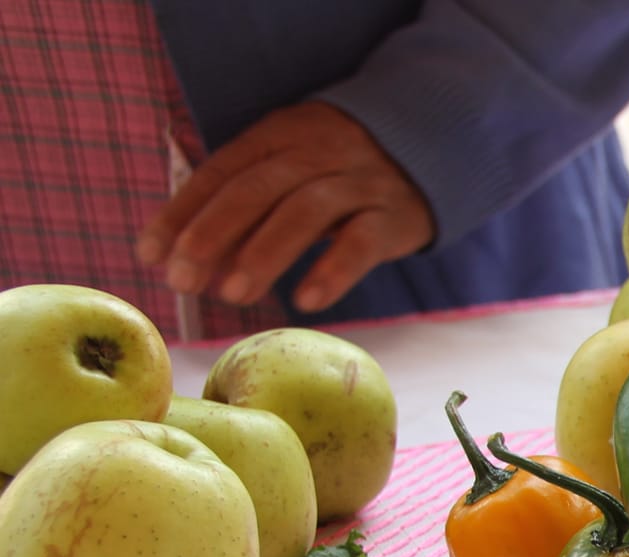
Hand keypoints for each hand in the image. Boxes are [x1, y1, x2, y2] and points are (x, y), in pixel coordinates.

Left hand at [137, 102, 434, 314]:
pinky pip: (361, 242)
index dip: (183, 213)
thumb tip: (190, 261)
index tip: (151, 255)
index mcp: (279, 134)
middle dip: (213, 235)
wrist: (428, 151)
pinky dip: (332, 269)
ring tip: (233, 295)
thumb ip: (245, 208)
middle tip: (182, 281)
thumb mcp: (290, 170)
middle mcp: (316, 151)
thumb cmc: (339, 173)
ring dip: (264, 254)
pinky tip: (306, 299)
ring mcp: (357, 182)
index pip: (220, 172)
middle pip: (256, 190)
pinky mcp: (393, 216)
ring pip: (304, 212)